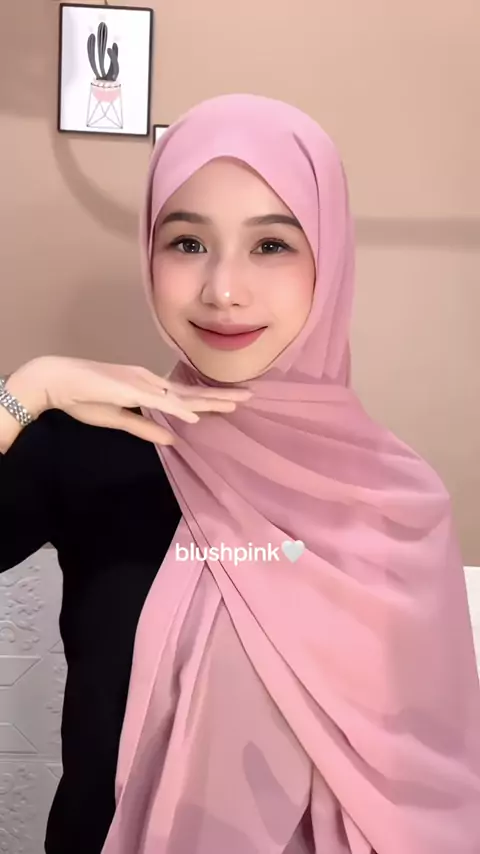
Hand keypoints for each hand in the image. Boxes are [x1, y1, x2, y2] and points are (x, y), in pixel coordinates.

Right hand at [10, 356, 251, 444]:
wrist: (57, 380)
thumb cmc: (83, 397)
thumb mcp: (118, 418)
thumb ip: (145, 427)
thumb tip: (173, 439)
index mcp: (147, 387)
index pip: (184, 396)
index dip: (208, 400)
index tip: (231, 404)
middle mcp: (149, 381)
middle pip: (191, 392)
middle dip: (220, 396)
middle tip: (249, 397)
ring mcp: (142, 383)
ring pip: (183, 394)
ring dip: (210, 399)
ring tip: (236, 403)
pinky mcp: (130, 389)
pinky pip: (160, 402)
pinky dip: (179, 409)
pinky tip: (197, 416)